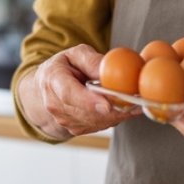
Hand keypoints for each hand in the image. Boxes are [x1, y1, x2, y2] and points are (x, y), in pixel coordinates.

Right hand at [17, 44, 140, 139]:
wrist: (49, 86)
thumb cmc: (65, 67)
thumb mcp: (75, 54)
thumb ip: (91, 60)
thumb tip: (109, 70)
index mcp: (53, 80)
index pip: (68, 94)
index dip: (88, 101)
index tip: (107, 105)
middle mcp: (55, 104)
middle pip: (86, 112)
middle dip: (113, 109)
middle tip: (135, 101)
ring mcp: (64, 119)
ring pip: (96, 122)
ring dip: (116, 114)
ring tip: (133, 101)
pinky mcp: (75, 129)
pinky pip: (100, 126)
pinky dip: (114, 118)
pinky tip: (123, 107)